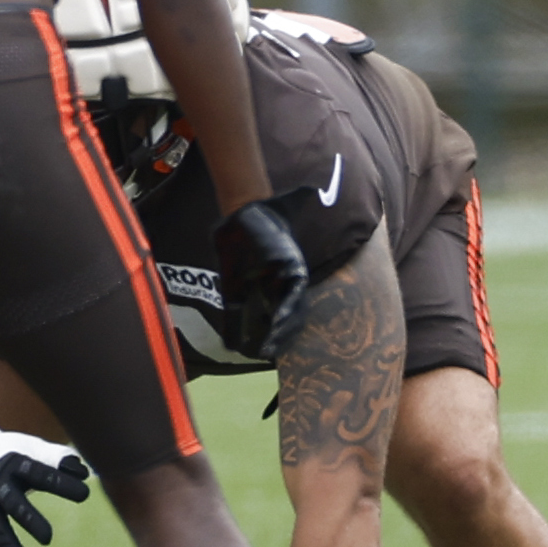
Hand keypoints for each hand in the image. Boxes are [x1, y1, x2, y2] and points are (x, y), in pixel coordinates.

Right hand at [0, 411, 94, 546]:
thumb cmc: (14, 452)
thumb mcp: (33, 448)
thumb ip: (57, 458)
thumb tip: (82, 472)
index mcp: (15, 462)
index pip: (39, 472)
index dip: (61, 483)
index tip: (85, 495)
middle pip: (11, 501)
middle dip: (27, 518)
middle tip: (48, 538)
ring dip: (4, 545)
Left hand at [211, 190, 321, 364]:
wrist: (245, 215)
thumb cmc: (267, 216)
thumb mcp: (284, 212)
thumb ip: (299, 211)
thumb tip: (315, 193)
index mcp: (291, 274)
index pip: (294, 301)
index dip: (288, 315)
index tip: (280, 326)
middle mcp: (277, 287)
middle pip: (281, 318)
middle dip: (277, 334)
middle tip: (268, 350)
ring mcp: (257, 291)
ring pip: (262, 320)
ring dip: (259, 337)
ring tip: (254, 353)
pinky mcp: (237, 291)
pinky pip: (238, 314)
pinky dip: (236, 329)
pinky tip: (232, 343)